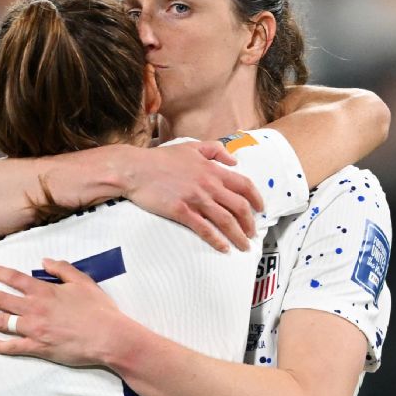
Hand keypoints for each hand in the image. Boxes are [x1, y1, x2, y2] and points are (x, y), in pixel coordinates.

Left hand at [0, 259, 136, 365]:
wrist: (108, 336)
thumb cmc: (99, 309)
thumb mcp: (84, 282)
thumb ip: (63, 269)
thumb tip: (45, 261)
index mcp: (45, 291)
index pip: (17, 279)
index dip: (1, 274)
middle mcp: (34, 309)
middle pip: (2, 300)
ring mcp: (34, 329)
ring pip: (2, 322)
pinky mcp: (38, 347)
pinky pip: (14, 347)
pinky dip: (0, 346)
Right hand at [119, 141, 264, 251]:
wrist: (134, 169)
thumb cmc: (161, 158)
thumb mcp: (191, 147)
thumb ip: (215, 150)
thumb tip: (234, 160)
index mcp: (213, 170)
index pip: (244, 185)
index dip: (256, 199)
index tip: (261, 209)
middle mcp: (209, 185)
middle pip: (239, 207)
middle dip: (250, 223)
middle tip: (253, 234)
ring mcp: (196, 199)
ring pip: (225, 220)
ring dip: (238, 236)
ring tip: (243, 246)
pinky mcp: (181, 211)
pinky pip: (205, 229)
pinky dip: (217, 240)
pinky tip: (223, 248)